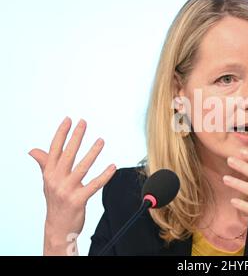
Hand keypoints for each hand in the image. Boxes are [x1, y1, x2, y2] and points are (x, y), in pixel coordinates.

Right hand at [29, 117, 115, 254]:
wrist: (58, 227)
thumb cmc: (55, 201)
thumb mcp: (48, 182)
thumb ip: (44, 164)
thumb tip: (33, 150)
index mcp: (48, 173)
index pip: (54, 149)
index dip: (61, 134)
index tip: (69, 119)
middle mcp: (55, 180)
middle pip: (67, 154)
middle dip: (76, 137)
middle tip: (84, 122)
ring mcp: (66, 190)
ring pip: (82, 167)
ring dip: (93, 153)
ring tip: (101, 140)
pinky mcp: (78, 200)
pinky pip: (94, 185)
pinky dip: (105, 175)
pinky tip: (113, 166)